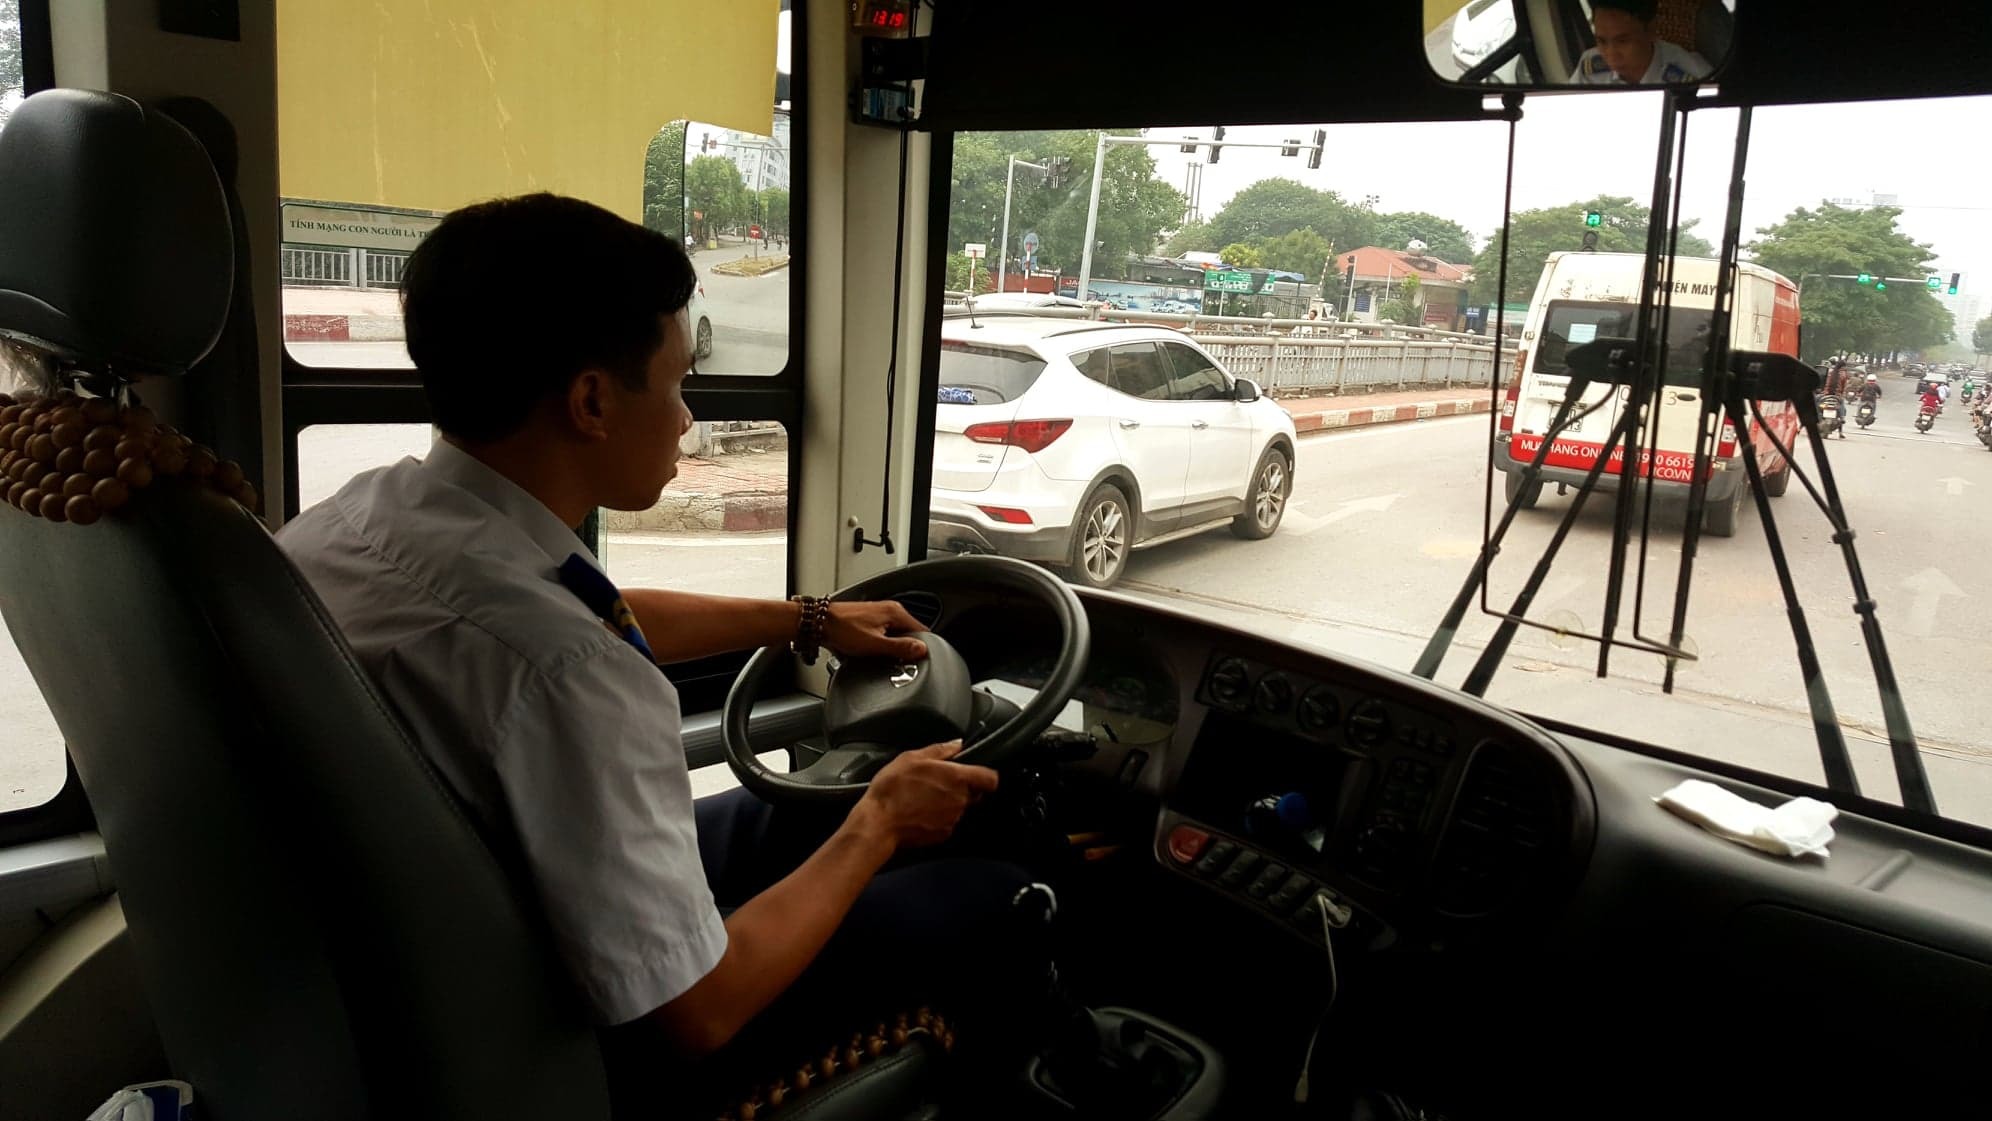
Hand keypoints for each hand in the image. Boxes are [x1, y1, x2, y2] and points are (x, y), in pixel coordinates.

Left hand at [824, 599, 927, 660]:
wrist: (818, 623)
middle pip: (909, 634)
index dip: (921, 648)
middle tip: (896, 662)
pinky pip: (884, 634)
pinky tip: (872, 652)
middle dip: (905, 649)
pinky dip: (881, 644)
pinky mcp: (869, 620)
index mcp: (895, 612)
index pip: (922, 631)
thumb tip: (922, 650)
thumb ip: (900, 647)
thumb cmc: (842, 629)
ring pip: (895, 635)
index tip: (917, 661)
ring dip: (891, 647)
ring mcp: (878, 614)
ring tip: (880, 656)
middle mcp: (889, 610)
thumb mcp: (875, 644)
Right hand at [849, 741, 999, 850]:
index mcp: (957, 778)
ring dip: (948, 802)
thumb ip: (940, 749)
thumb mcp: (911, 758)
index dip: (986, 775)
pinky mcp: (943, 834)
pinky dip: (938, 818)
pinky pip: (948, 822)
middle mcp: (960, 800)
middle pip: (975, 793)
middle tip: (939, 783)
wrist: (878, 823)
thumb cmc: (893, 788)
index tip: (975, 773)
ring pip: (960, 808)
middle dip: (962, 788)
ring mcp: (953, 819)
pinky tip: (920, 812)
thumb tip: (957, 744)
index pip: (991, 778)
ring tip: (924, 798)